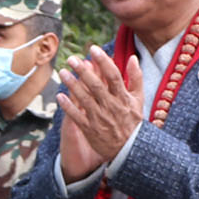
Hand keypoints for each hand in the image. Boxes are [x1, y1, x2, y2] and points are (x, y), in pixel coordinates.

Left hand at [54, 52, 142, 182]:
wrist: (130, 149)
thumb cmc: (133, 121)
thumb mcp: (139, 99)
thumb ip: (136, 77)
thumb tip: (132, 57)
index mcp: (123, 98)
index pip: (113, 76)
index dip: (103, 61)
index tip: (94, 49)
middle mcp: (111, 106)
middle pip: (96, 85)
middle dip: (83, 71)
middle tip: (72, 59)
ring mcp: (100, 118)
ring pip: (84, 99)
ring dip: (73, 85)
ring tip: (63, 72)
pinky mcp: (90, 129)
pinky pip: (77, 116)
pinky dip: (68, 106)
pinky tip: (59, 96)